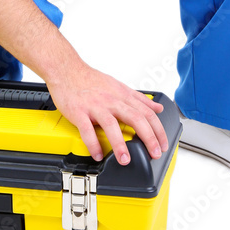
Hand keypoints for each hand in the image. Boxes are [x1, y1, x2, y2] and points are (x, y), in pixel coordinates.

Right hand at [46, 60, 168, 164]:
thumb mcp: (119, 86)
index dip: (158, 130)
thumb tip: (157, 107)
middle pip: (136, 118)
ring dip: (120, 145)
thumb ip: (139, 99)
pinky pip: (87, 130)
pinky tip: (98, 154)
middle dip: (148, 138)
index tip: (163, 144)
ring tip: (125, 160)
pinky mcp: (79, 111)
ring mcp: (95, 106)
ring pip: (111, 125)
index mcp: (122, 95)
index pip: (147, 113)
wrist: (66, 69)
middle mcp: (111, 100)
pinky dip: (93, 144)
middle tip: (154, 153)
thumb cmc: (91, 79)